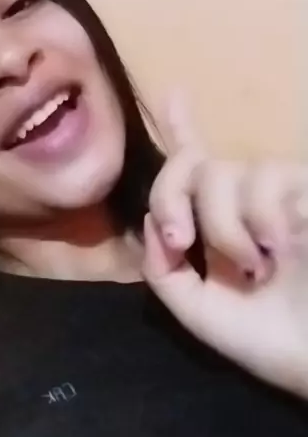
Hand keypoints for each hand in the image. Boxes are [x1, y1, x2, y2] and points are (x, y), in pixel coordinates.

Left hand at [143, 92, 307, 397]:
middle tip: (182, 242)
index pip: (198, 173)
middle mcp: (248, 209)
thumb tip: (153, 220)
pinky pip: (269, 176)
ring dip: (224, 223)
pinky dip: (260, 214)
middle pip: (197, 166)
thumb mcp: (200, 313)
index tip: (174, 93)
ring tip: (254, 266)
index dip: (185, 132)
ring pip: (227, 170)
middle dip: (173, 196)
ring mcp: (282, 200)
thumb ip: (165, 272)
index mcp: (220, 233)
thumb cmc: (270, 343)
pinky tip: (277, 247)